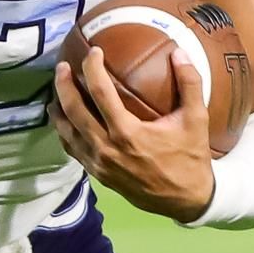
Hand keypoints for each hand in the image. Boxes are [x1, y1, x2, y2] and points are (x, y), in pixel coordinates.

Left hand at [50, 47, 213, 221]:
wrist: (186, 201)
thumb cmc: (190, 158)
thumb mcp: (196, 119)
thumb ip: (190, 83)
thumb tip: (179, 51)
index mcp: (128, 133)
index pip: (100, 92)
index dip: (93, 68)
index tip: (94, 52)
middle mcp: (106, 149)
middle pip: (73, 110)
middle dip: (63, 85)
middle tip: (62, 67)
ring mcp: (98, 164)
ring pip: (66, 132)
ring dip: (58, 109)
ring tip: (57, 91)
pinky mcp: (97, 175)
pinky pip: (72, 149)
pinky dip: (64, 131)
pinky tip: (64, 120)